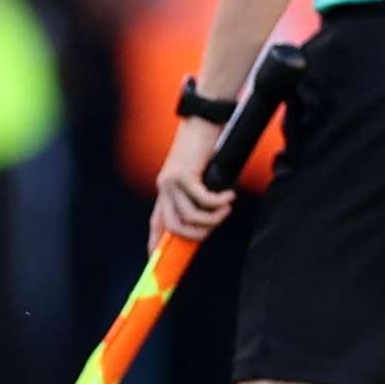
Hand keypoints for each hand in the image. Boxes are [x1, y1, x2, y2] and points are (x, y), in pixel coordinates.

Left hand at [148, 116, 233, 248]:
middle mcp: (164, 189)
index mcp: (165, 192)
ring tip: (227, 207)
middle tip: (216, 225)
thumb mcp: (199, 177)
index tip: (156, 261)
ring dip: (213, 217)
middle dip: (198, 234)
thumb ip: (197, 197)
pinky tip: (229, 195)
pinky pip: (202, 199)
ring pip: (190, 216)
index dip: (155, 245)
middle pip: (174, 228)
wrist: (203, 123)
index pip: (156, 224)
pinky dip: (219, 201)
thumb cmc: (206, 149)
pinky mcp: (182, 174)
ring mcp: (171, 182)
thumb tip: (207, 220)